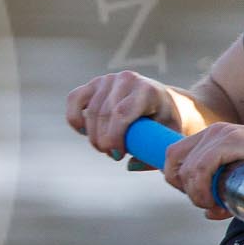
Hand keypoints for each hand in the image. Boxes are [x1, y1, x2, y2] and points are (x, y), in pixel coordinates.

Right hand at [65, 71, 183, 158]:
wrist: (168, 100)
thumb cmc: (169, 121)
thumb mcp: (168, 137)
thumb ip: (153, 153)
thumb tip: (129, 165)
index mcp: (148, 90)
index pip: (121, 114)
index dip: (114, 138)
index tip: (118, 155)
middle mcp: (126, 79)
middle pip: (103, 115)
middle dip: (103, 141)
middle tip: (113, 155)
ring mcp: (108, 79)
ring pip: (89, 112)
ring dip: (92, 135)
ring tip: (105, 147)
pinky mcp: (94, 83)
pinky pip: (74, 99)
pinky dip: (75, 119)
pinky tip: (84, 131)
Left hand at [160, 123, 243, 219]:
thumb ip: (223, 190)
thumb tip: (208, 213)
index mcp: (212, 137)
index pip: (174, 156)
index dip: (178, 181)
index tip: (198, 197)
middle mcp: (212, 132)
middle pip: (172, 161)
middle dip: (183, 188)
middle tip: (206, 202)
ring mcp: (220, 134)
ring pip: (185, 168)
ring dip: (194, 193)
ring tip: (215, 205)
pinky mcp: (231, 141)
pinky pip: (200, 168)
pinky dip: (201, 189)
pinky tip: (215, 201)